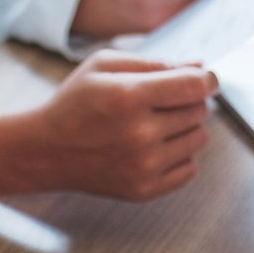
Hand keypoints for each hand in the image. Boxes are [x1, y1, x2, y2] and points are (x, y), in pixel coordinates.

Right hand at [22, 49, 217, 200]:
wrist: (47, 152)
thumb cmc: (76, 102)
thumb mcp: (105, 66)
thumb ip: (155, 62)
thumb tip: (201, 66)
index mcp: (129, 96)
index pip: (196, 86)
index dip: (206, 79)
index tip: (203, 80)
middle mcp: (139, 134)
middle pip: (199, 111)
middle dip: (188, 101)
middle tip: (161, 102)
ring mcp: (143, 166)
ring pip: (199, 139)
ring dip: (185, 128)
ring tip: (157, 125)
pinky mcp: (145, 190)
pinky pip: (190, 169)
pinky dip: (178, 156)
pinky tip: (154, 149)